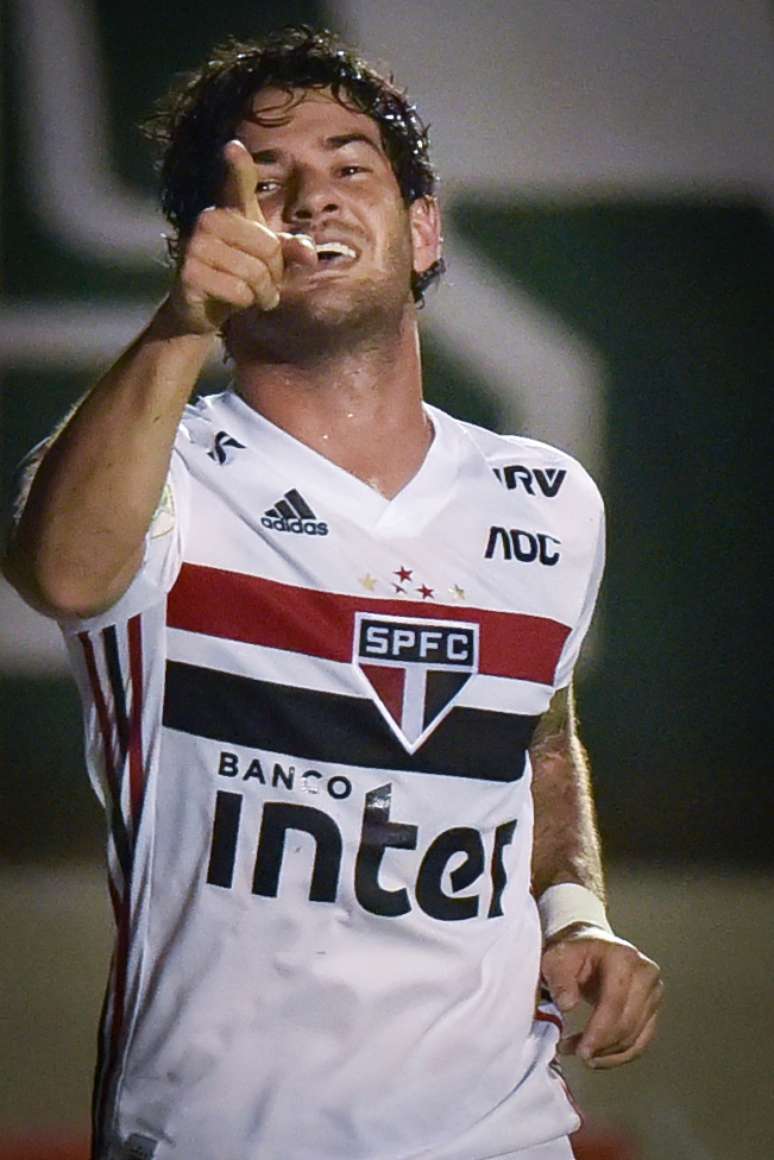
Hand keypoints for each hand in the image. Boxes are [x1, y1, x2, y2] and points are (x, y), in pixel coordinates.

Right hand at [167, 139, 317, 334]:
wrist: (206, 309)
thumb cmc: (240, 276)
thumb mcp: (271, 260)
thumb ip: (292, 250)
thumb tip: (310, 254)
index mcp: (231, 210)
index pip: (238, 183)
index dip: (237, 166)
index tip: (233, 147)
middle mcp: (210, 219)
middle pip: (269, 248)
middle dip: (274, 274)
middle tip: (265, 284)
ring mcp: (196, 245)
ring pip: (254, 273)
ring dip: (262, 293)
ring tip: (252, 295)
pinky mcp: (189, 273)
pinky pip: (239, 292)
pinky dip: (245, 303)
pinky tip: (235, 302)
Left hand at [541, 925, 662, 1068]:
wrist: (592, 949)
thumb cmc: (575, 953)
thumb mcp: (558, 958)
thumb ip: (559, 979)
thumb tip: (567, 1004)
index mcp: (622, 957)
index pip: (614, 1002)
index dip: (598, 1031)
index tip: (582, 1050)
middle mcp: (645, 973)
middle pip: (627, 1023)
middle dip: (601, 1046)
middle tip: (579, 1054)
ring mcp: (654, 992)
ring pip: (635, 1037)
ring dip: (607, 1053)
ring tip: (583, 1054)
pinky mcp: (654, 1009)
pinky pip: (640, 1042)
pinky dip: (619, 1055)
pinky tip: (600, 1057)